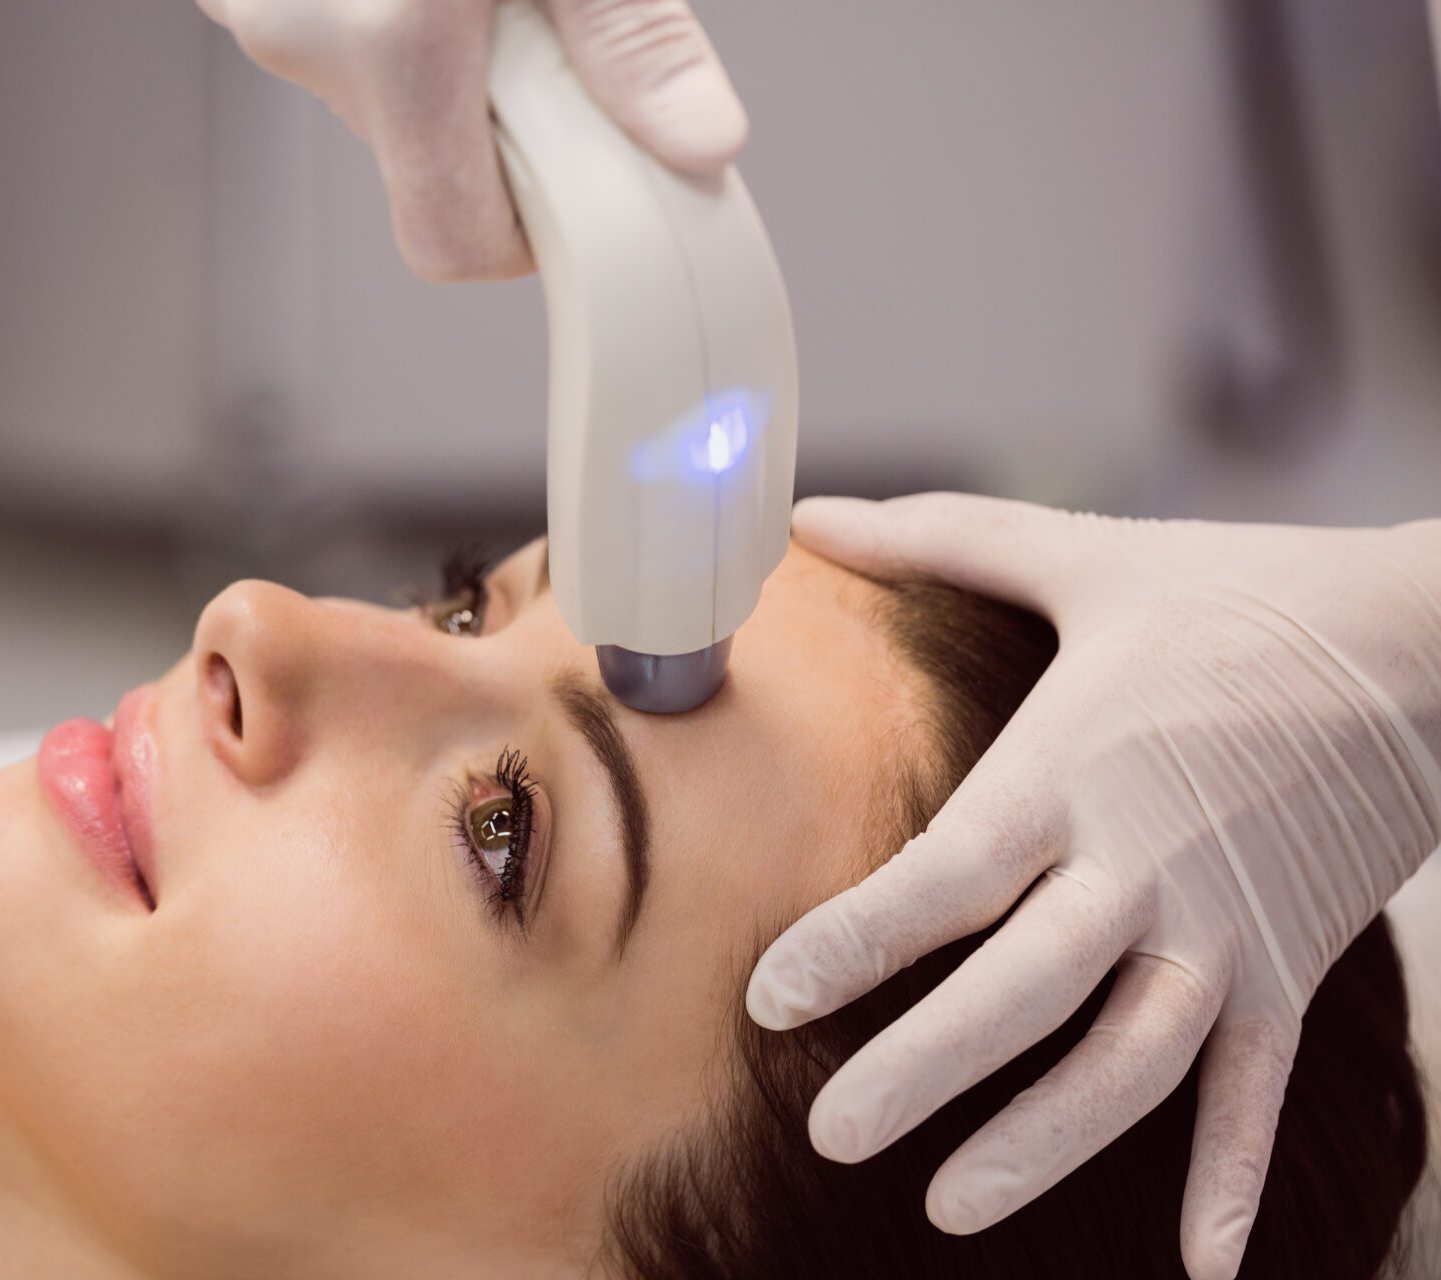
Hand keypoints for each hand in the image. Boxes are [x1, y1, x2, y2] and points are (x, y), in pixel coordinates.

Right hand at [195, 0, 746, 280]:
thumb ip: (634, 39)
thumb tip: (699, 149)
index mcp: (393, 42)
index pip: (454, 246)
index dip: (521, 244)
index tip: (568, 188)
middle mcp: (307, 38)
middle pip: (421, 169)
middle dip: (493, 124)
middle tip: (534, 36)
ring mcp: (255, 5)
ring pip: (379, 99)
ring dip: (440, 64)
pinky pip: (335, 37)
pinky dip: (388, 17)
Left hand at [746, 493, 1440, 1279]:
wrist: (1422, 638)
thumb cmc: (1236, 595)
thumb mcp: (1084, 556)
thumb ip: (938, 538)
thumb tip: (804, 506)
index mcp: (1073, 770)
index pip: (944, 875)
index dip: (854, 942)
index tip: (767, 1000)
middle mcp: (1142, 866)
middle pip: (1023, 992)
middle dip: (927, 1070)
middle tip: (835, 1134)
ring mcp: (1226, 930)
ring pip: (1128, 1065)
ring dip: (1046, 1143)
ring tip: (951, 1206)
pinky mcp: (1291, 967)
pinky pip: (1255, 1091)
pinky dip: (1228, 1178)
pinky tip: (1195, 1267)